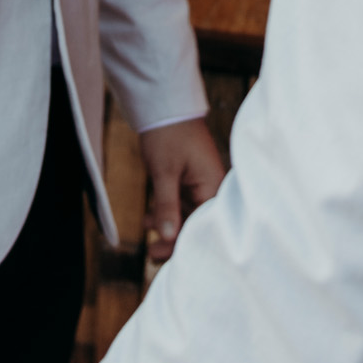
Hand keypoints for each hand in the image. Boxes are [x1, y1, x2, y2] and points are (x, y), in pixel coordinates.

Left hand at [139, 117, 225, 263]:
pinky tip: (148, 221)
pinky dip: (166, 213)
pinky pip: (182, 204)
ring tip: (148, 241)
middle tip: (153, 255)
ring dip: (168, 228)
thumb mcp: (164, 173)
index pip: (205, 224)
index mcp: (214, 185)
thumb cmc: (168, 135)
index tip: (165, 257)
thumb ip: (166, 206)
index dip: (186, 243)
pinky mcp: (191, 180)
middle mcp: (213, 187)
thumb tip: (168, 238)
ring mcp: (202, 183)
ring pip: (189, 216)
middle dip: (176, 240)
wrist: (163, 106)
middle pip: (198, 223)